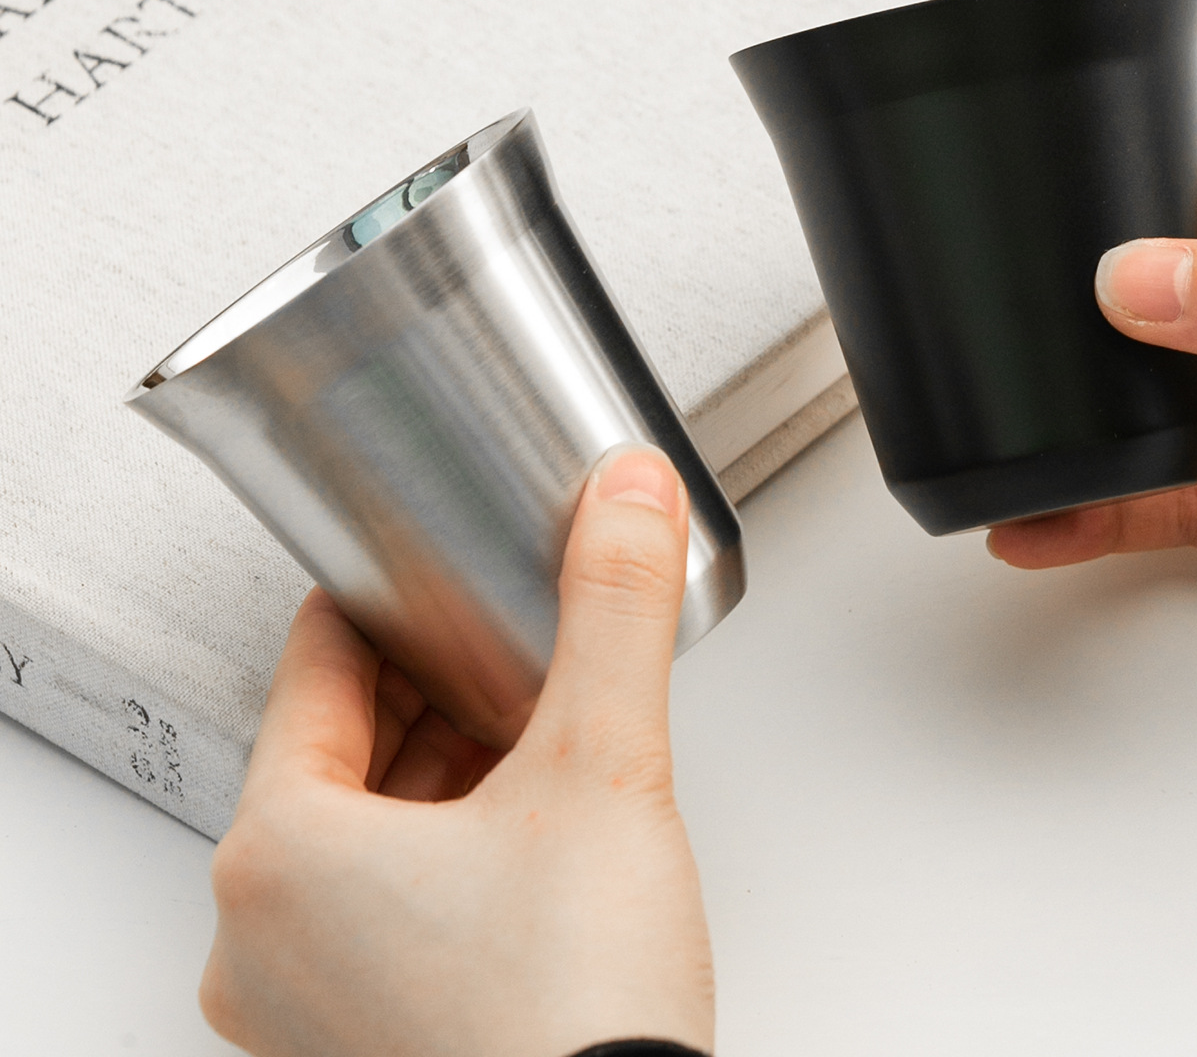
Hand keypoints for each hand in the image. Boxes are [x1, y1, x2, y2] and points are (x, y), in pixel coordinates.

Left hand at [200, 446, 714, 1056]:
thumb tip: (628, 500)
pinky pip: (378, 905)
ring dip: (439, 767)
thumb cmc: (568, 1021)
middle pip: (338, 742)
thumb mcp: (603, 771)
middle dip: (429, 683)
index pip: (316, 660)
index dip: (389, 599)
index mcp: (280, 850)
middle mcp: (263, 935)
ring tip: (525, 730)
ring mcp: (304, 1002)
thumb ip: (615, 612)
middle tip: (503, 646)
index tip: (438, 572)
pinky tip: (518, 836)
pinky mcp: (358, 1042)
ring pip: (360, 826)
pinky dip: (439, 849)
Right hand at [989, 130, 1196, 643]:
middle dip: (1103, 318)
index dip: (1150, 183)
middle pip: (1194, 300)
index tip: (1056, 201)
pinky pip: (1194, 503)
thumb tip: (1138, 275)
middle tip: (1008, 330)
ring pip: (1182, 410)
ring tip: (1015, 442)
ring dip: (1097, 430)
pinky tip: (1055, 521)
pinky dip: (1119, 515)